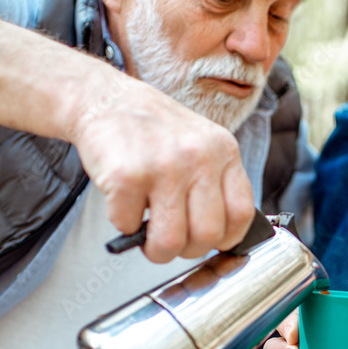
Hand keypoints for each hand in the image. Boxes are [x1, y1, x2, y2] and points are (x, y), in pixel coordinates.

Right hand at [71, 77, 253, 262]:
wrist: (105, 98)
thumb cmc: (153, 128)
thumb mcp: (200, 143)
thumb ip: (215, 182)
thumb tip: (220, 235)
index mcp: (223, 150)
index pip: (241, 214)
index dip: (225, 238)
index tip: (209, 241)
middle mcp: (198, 157)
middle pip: (207, 235)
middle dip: (186, 250)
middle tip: (171, 240)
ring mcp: (164, 166)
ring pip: (170, 241)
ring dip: (155, 249)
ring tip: (147, 234)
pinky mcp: (127, 176)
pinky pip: (129, 226)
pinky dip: (123, 224)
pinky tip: (123, 204)